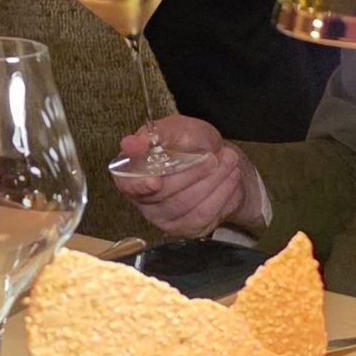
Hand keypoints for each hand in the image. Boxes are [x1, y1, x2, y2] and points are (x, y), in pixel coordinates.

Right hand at [112, 116, 266, 237]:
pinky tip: (230, 180)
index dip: (139, 185)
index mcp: (132, 171)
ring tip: (229, 163)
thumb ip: (156, 134)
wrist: (217, 158)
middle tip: (215, 157)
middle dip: (194, 173)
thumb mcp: (177, 128)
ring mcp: (163, 217)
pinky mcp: (185, 228)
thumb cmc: (190, 141)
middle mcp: (143, 198)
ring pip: (186, 205)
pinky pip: (203, 217)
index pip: (126, 185)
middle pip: (164, 194)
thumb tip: (129, 144)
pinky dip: (221, 195)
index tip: (155, 181)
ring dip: (213, 183)